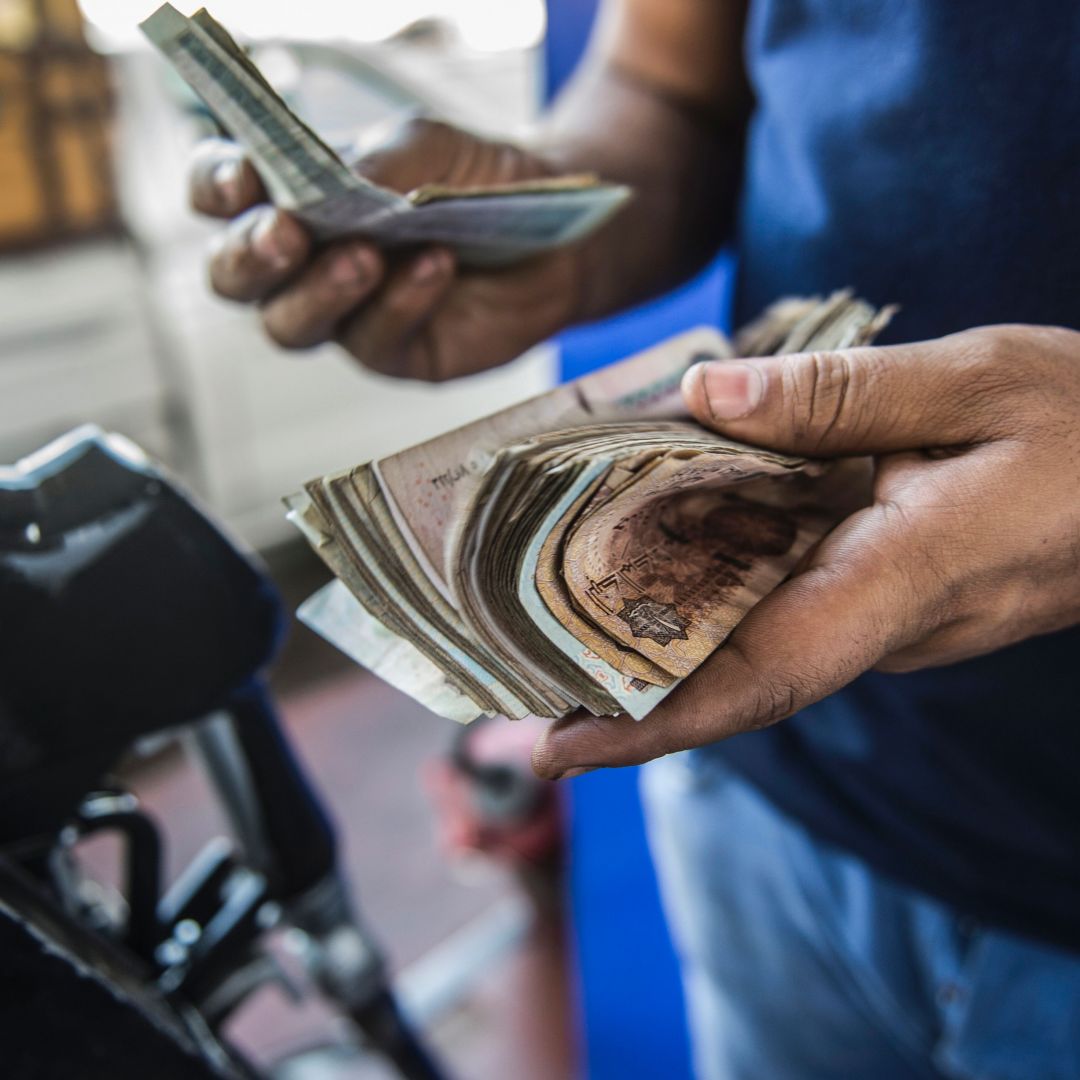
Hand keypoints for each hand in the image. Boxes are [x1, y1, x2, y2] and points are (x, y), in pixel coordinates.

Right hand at [188, 118, 585, 379]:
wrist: (555, 234)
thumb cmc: (476, 180)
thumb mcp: (423, 148)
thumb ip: (370, 165)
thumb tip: (327, 188)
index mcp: (293, 198)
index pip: (223, 198)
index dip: (217, 188)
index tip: (242, 179)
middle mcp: (304, 264)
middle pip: (233, 277)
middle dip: (251, 256)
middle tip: (285, 235)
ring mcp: (343, 316)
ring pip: (290, 325)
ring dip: (321, 290)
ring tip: (366, 257)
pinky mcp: (391, 352)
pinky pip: (375, 338)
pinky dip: (401, 301)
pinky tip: (436, 266)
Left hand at [533, 324, 1079, 778]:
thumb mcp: (976, 380)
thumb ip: (836, 396)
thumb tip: (700, 396)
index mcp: (906, 578)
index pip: (762, 675)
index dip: (656, 723)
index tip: (557, 750)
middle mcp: (884, 623)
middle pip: (732, 673)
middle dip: (622, 691)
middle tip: (509, 674)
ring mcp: (886, 619)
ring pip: (751, 642)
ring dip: (654, 642)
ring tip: (547, 620)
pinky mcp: (885, 597)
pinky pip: (783, 607)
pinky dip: (710, 594)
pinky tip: (653, 556)